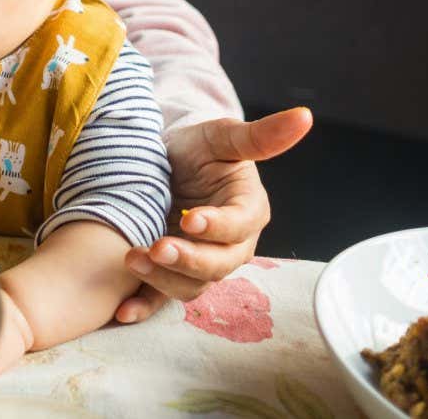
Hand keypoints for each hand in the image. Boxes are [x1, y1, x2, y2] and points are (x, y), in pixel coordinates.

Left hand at [115, 107, 312, 322]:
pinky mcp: (171, 274)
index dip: (217, 226)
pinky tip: (123, 311)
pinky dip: (144, 306)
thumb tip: (304, 116)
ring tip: (132, 259)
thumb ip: (260, 134)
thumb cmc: (200, 149)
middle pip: (217, 265)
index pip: (239, 226)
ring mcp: (200, 263)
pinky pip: (162, 298)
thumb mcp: (223, 136)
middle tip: (157, 247)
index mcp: (248, 211)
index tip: (189, 218)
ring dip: (162, 278)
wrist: (165, 163)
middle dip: (188, 260)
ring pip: (191, 285)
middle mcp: (230, 245)